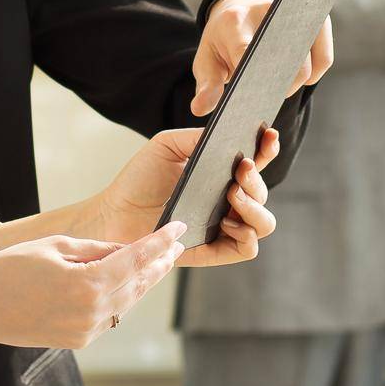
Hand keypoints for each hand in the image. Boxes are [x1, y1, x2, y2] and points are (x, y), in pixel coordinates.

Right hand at [0, 224, 186, 348]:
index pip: (136, 258)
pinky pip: (110, 315)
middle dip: (159, 263)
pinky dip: (122, 297)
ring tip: (158, 262)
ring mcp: (87, 330)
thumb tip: (124, 249)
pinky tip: (128, 283)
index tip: (178, 229)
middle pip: (139, 284)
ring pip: (127, 302)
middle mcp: (93, 312)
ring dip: (143, 281)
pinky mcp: (78, 340)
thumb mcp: (54, 246)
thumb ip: (94, 249)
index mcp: (88, 284)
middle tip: (176, 246)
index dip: (160, 242)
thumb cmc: (9, 269)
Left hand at [92, 127, 278, 267]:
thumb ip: (197, 138)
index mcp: (221, 175)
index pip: (256, 162)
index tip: (268, 135)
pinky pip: (247, 249)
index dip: (268, 149)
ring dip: (255, 207)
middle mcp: (228, 201)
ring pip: (264, 223)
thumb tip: (228, 135)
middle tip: (241, 167)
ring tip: (232, 194)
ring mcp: (224, 227)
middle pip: (262, 193)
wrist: (116, 210)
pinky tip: (226, 222)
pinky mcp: (214, 251)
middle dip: (256, 179)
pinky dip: (246, 235)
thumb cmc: (141, 178)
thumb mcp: (167, 146)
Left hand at [195, 0, 331, 115]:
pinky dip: (312, 76)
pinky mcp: (319, 20)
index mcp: (235, 22)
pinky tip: (294, 78)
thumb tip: (199, 110)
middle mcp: (270, 12)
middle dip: (276, 89)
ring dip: (294, 84)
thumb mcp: (208, 59)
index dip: (253, 82)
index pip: (247, 53)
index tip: (252, 101)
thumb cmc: (224, 39)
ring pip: (307, 66)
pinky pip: (324, 61)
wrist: (245, 5)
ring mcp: (298, 14)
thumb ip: (206, 85)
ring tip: (274, 84)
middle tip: (264, 96)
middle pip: (283, 66)